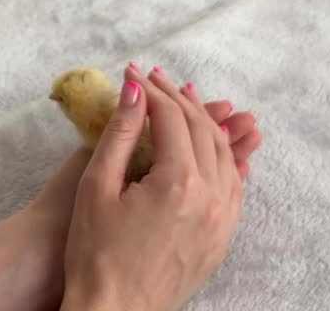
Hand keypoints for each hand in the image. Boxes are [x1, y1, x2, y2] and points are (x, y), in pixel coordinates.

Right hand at [60, 64, 258, 310]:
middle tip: (156, 79)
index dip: (151, 90)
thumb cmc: (95, 255)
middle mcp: (211, 197)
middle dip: (178, 98)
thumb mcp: (97, 187)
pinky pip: (233, 184)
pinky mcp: (222, 238)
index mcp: (178, 183)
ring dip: (205, 122)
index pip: (172, 117)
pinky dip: (223, 156)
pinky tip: (209, 144)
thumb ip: (121, 133)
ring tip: (184, 100)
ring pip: (224, 154)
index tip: (133, 73)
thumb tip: (135, 89)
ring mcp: (222, 220)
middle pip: (202, 130)